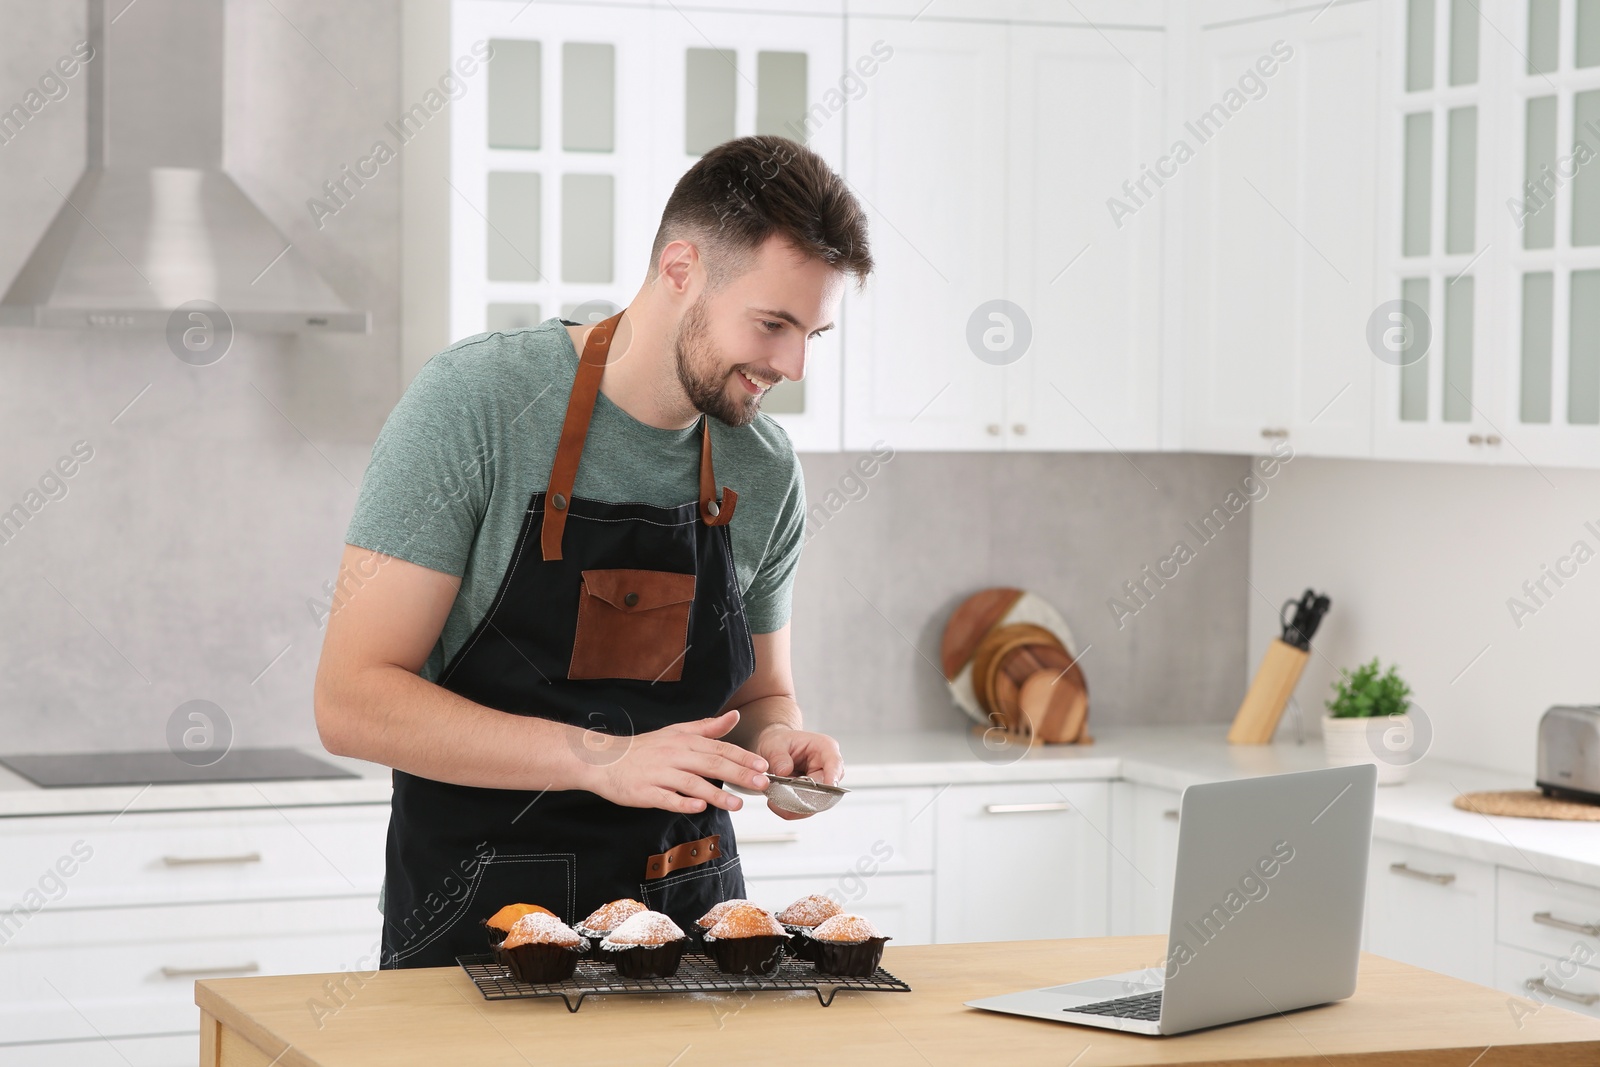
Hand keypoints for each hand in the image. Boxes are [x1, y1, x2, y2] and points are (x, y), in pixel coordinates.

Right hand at [582, 709, 769, 814]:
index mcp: (684, 741)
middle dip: (738, 774)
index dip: (742, 757)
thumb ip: (707, 727)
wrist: (605, 760)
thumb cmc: (644, 748)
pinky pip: (665, 798)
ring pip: (691, 783)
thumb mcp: (676, 732)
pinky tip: (698, 807)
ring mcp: (658, 774)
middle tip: (761, 784)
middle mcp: (674, 755)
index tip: (762, 766)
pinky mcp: (644, 792)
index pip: (719, 748)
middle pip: (711, 764)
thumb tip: (733, 716)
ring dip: (716, 794)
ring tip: (737, 804)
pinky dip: (682, 802)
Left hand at [751, 724, 843, 820]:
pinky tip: (778, 805)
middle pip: (827, 789)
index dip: (832, 776)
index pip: (834, 763)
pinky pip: (807, 807)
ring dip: (797, 807)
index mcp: (824, 747)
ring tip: (776, 803)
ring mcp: (820, 782)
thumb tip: (784, 772)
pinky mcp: (812, 794)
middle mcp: (826, 766)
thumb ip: (778, 757)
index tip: (826, 787)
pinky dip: (792, 810)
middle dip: (806, 797)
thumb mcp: (774, 744)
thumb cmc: (779, 741)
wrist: (774, 749)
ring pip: (817, 803)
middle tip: (785, 799)